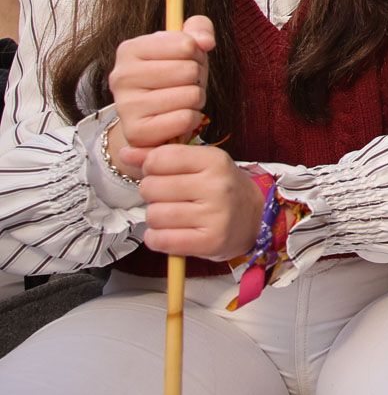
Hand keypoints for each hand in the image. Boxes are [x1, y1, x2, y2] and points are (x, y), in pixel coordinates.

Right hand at [107, 16, 213, 179]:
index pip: (186, 44)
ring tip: (180, 101)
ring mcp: (125, 106)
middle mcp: (121, 75)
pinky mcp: (136, 132)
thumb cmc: (172, 78)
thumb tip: (206, 41)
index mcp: (130, 49)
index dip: (196, 53)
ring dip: (195, 99)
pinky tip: (176, 118)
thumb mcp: (186, 47)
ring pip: (191, 95)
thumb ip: (199, 29)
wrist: (150, 119)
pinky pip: (185, 119)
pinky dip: (191, 119)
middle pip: (189, 70)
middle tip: (184, 84)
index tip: (185, 60)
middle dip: (197, 78)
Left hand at [140, 144, 264, 260]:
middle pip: (151, 188)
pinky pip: (160, 240)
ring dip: (156, 218)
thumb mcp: (198, 164)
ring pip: (154, 215)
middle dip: (153, 194)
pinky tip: (171, 233)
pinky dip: (157, 238)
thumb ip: (160, 156)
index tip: (164, 173)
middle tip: (170, 197)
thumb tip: (125, 152)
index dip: (152, 167)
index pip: (160, 158)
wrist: (256, 217)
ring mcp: (215, 216)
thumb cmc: (220, 187)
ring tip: (173, 216)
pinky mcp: (210, 242)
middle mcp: (217, 186)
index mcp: (215, 160)